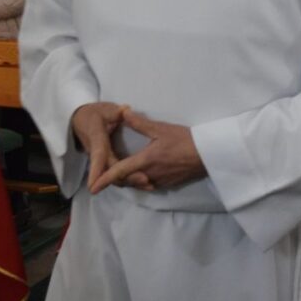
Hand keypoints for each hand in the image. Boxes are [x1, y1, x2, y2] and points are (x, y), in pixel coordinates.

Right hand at [71, 103, 151, 192]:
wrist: (80, 120)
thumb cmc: (93, 115)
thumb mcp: (104, 110)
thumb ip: (115, 112)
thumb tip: (126, 110)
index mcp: (96, 139)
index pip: (98, 156)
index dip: (97, 170)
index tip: (94, 186)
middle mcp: (97, 153)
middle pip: (110, 169)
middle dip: (125, 177)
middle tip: (145, 180)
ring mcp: (100, 160)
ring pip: (112, 175)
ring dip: (129, 180)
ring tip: (148, 184)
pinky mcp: (105, 163)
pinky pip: (115, 173)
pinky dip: (128, 178)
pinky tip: (143, 181)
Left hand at [89, 109, 206, 194]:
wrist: (208, 154)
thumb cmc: (185, 140)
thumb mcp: (161, 128)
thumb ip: (139, 123)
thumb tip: (122, 113)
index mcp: (146, 161)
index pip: (119, 172)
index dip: (104, 179)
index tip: (92, 187)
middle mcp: (150, 175)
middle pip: (125, 180)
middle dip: (114, 178)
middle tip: (104, 171)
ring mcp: (159, 181)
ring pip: (136, 184)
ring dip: (127, 179)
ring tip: (119, 172)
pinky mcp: (167, 184)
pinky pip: (147, 185)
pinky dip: (139, 180)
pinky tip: (139, 173)